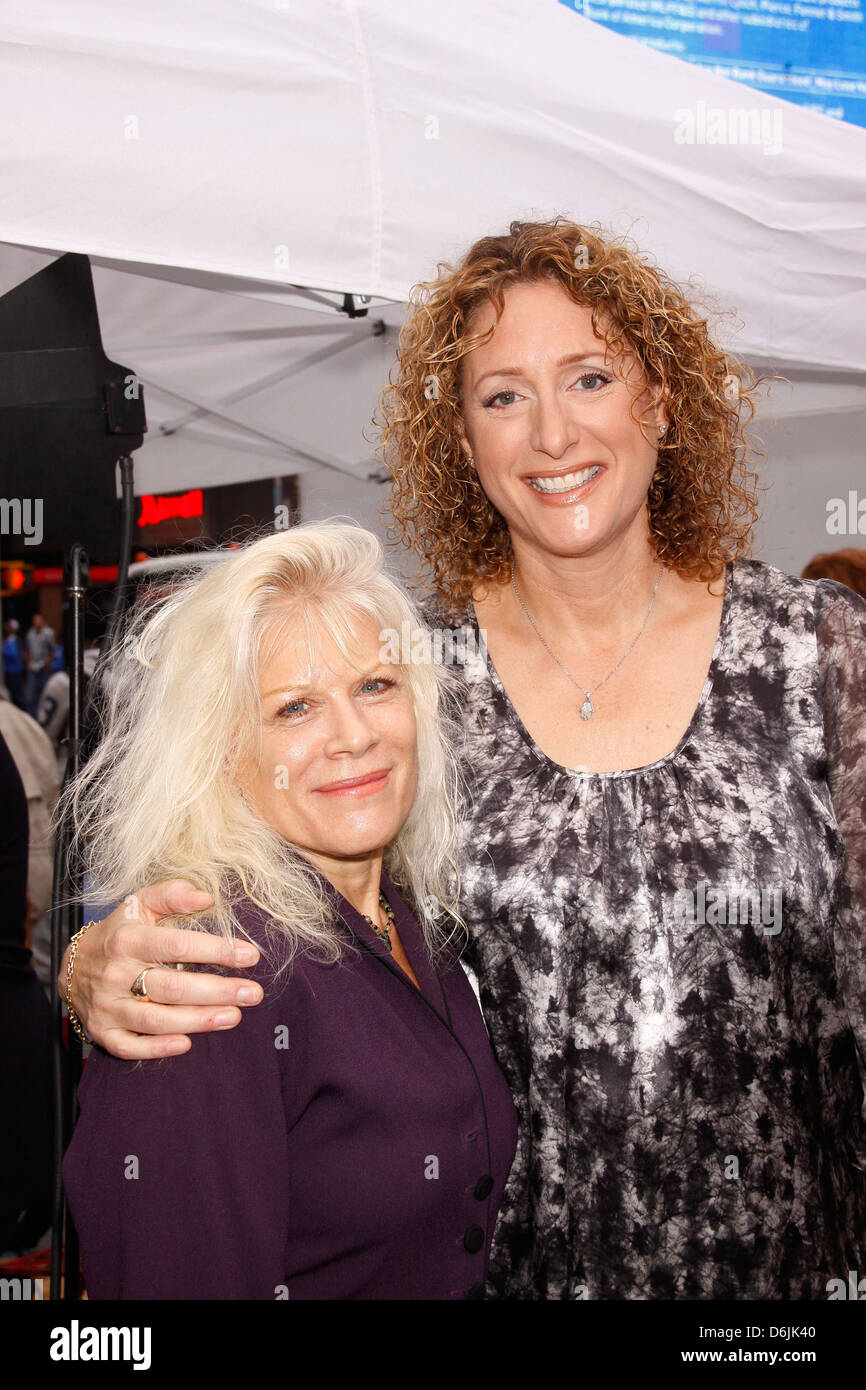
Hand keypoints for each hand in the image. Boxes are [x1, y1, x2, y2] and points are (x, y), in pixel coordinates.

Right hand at [59, 879, 262, 1059]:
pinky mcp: (103, 1032)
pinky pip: (129, 1047)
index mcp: (128, 939)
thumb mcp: (140, 905)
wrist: (71, 967)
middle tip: (253, 993)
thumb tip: (206, 897)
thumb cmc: (119, 933)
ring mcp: (108, 1006)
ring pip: (156, 1020)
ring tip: (234, 1017)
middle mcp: (116, 974)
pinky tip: (187, 1044)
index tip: (250, 955)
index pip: (177, 945)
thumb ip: (172, 895)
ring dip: (198, 1021)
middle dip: (217, 992)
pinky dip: (157, 1049)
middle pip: (172, 988)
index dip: (216, 950)